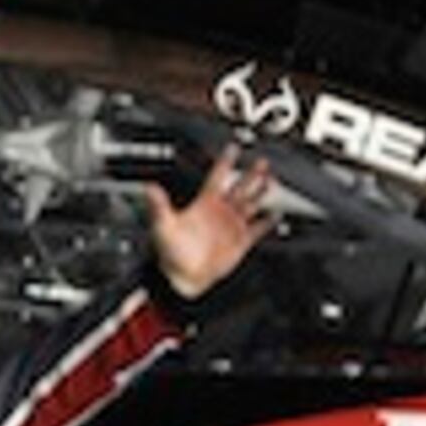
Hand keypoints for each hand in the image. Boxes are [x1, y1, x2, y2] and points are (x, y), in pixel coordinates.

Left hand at [144, 147, 278, 299]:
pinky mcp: (240, 241)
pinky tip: (276, 213)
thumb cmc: (171, 252)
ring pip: (251, 204)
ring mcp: (231, 225)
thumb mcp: (163, 225)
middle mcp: (220, 211)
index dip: (225, 162)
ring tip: (272, 182)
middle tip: (262, 161)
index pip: (217, 177)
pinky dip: (267, 221)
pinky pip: (257, 229)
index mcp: (204, 203)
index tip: (233, 148)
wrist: (183, 278)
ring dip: (261, 193)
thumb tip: (149, 188)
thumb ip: (158, 205)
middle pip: (240, 187)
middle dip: (251, 174)